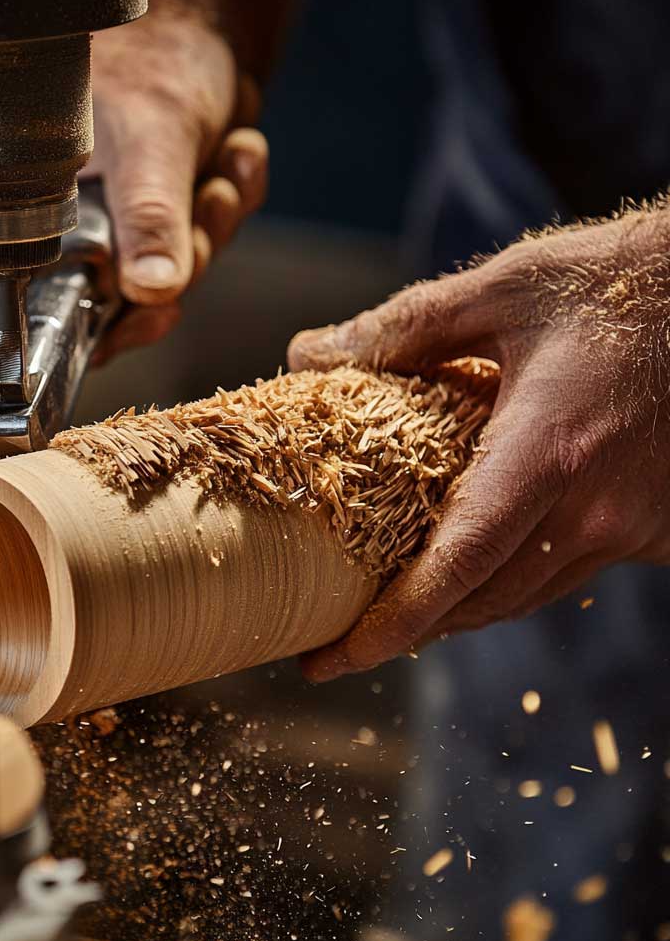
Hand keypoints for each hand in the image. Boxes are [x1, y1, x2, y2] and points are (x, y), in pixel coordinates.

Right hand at [0, 14, 268, 361]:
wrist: (200, 26)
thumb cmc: (151, 60)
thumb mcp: (150, 138)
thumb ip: (149, 214)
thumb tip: (152, 293)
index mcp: (20, 206)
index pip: (9, 301)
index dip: (62, 330)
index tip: (124, 326)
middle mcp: (61, 226)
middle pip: (114, 304)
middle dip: (180, 256)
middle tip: (206, 199)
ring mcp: (115, 229)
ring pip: (169, 278)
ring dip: (213, 221)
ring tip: (223, 159)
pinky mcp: (161, 223)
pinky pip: (203, 244)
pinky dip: (228, 200)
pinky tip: (234, 150)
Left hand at [288, 206, 669, 680]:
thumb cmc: (620, 281)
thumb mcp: (504, 288)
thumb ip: (402, 328)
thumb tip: (307, 354)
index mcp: (550, 451)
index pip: (459, 565)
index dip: (393, 623)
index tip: (333, 659)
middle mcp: (598, 507)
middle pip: (485, 599)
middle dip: (410, 631)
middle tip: (340, 641)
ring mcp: (635, 524)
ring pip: (527, 594)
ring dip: (459, 610)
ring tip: (394, 610)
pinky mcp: (658, 526)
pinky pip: (569, 571)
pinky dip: (511, 577)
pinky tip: (474, 561)